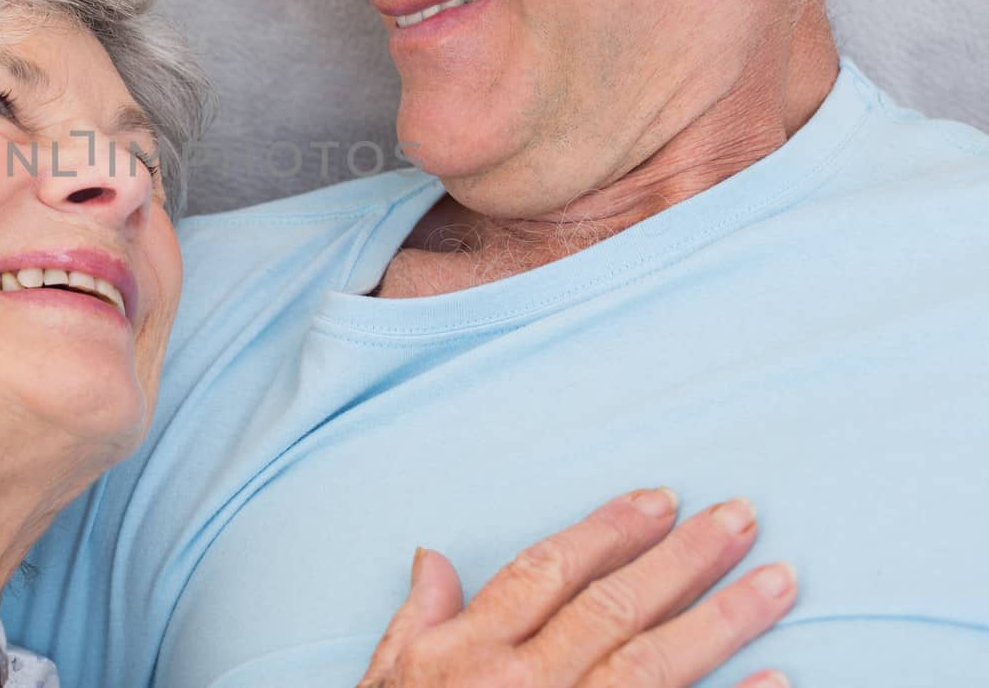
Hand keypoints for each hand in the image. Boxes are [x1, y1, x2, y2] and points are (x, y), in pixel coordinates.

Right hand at [359, 489, 795, 687]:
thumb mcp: (388, 679)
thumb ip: (417, 618)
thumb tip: (433, 557)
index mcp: (469, 651)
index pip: (548, 571)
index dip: (608, 529)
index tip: (662, 498)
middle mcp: (522, 684)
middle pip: (615, 607)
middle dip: (685, 557)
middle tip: (744, 515)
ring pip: (654, 665)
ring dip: (724, 619)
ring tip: (779, 580)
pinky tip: (779, 679)